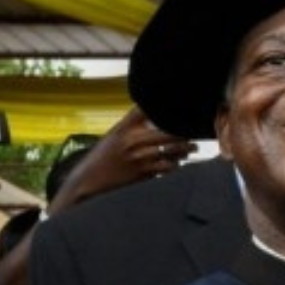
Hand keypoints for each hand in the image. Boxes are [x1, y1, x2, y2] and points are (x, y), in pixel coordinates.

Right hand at [50, 107, 196, 213]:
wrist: (89, 179)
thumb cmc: (105, 154)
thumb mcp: (115, 133)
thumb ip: (134, 120)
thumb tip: (151, 105)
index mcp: (126, 128)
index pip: (149, 112)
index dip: (168, 110)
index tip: (183, 110)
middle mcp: (133, 142)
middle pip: (169, 134)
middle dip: (185, 134)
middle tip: (195, 134)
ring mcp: (139, 159)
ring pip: (171, 152)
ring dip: (185, 151)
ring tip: (192, 149)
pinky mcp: (143, 174)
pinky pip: (166, 168)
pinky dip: (175, 165)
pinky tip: (178, 163)